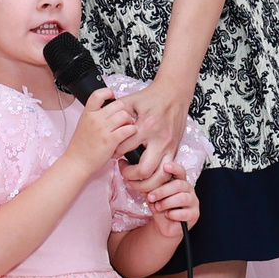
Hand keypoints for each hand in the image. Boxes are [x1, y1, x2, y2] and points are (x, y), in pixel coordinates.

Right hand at [65, 86, 142, 177]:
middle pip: (118, 104)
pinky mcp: (110, 140)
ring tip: (128, 127)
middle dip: (125, 110)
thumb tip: (108, 111)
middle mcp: (95, 119)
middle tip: (125, 118)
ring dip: (130, 121)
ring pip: (125, 115)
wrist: (76, 162)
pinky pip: (128, 130)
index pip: (98, 94)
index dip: (108, 92)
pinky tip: (129, 135)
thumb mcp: (83, 125)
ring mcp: (102, 129)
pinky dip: (132, 131)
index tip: (113, 97)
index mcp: (87, 113)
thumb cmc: (80, 147)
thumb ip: (94, 116)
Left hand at [116, 77, 192, 191]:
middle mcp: (159, 140)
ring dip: (145, 183)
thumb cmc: (153, 97)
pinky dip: (157, 180)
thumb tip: (103, 118)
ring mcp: (169, 147)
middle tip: (122, 169)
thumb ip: (117, 110)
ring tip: (134, 178)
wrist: (175, 93)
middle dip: (129, 175)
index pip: (125, 148)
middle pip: (143, 170)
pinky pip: (167, 173)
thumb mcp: (132, 99)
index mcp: (146, 126)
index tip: (113, 153)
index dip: (115, 153)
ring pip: (158, 177)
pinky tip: (147, 178)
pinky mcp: (175, 150)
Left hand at [140, 164, 199, 228]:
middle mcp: (188, 190)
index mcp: (179, 182)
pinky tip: (168, 215)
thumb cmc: (160, 209)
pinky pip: (184, 213)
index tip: (165, 166)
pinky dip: (173, 214)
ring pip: (182, 198)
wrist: (164, 226)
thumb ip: (149, 191)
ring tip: (158, 207)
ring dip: (167, 203)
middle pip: (179, 185)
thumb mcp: (153, 198)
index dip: (174, 168)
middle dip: (162, 191)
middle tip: (151, 197)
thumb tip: (140, 186)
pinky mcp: (194, 214)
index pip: (180, 171)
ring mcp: (193, 202)